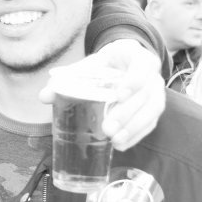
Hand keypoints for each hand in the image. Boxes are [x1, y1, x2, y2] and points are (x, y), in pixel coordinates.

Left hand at [40, 40, 164, 150]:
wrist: (121, 62)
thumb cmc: (104, 64)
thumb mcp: (88, 65)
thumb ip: (67, 78)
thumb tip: (45, 96)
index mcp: (137, 57)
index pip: (143, 66)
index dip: (134, 80)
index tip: (118, 95)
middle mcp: (152, 74)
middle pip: (146, 94)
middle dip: (127, 113)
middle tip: (108, 128)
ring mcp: (156, 91)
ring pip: (152, 110)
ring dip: (134, 127)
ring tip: (115, 140)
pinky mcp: (153, 108)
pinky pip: (151, 123)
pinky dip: (137, 135)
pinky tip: (121, 145)